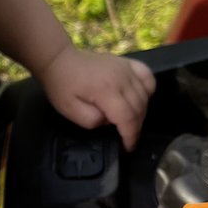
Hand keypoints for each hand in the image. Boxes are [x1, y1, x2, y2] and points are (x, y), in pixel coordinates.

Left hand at [40, 45, 154, 150]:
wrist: (60, 60)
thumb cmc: (62, 85)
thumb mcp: (70, 111)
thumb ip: (92, 121)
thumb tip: (109, 121)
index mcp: (106, 90)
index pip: (128, 118)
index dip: (131, 136)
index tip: (128, 147)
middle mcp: (121, 78)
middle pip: (139, 108)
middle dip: (135, 127)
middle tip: (126, 137)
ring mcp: (126, 68)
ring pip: (145, 95)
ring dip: (141, 112)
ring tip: (129, 121)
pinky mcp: (127, 62)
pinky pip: (147, 77)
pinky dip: (148, 90)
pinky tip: (140, 98)